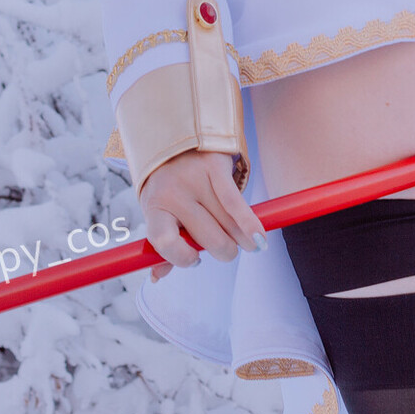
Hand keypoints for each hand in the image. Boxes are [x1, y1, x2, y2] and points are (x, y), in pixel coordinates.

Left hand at [137, 149, 266, 281]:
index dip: (183, 258)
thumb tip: (156, 278)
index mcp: (154, 208)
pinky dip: (251, 225)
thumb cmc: (167, 184)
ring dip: (243, 241)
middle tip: (227, 250)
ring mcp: (195, 179)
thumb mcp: (157, 211)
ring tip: (249, 244)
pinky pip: (237, 204)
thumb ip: (160, 245)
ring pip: (228, 225)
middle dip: (224, 252)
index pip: (164, 242)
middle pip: (208, 238)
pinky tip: (260, 238)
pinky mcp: (215, 166)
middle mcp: (173, 192)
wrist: (174, 135)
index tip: (196, 260)